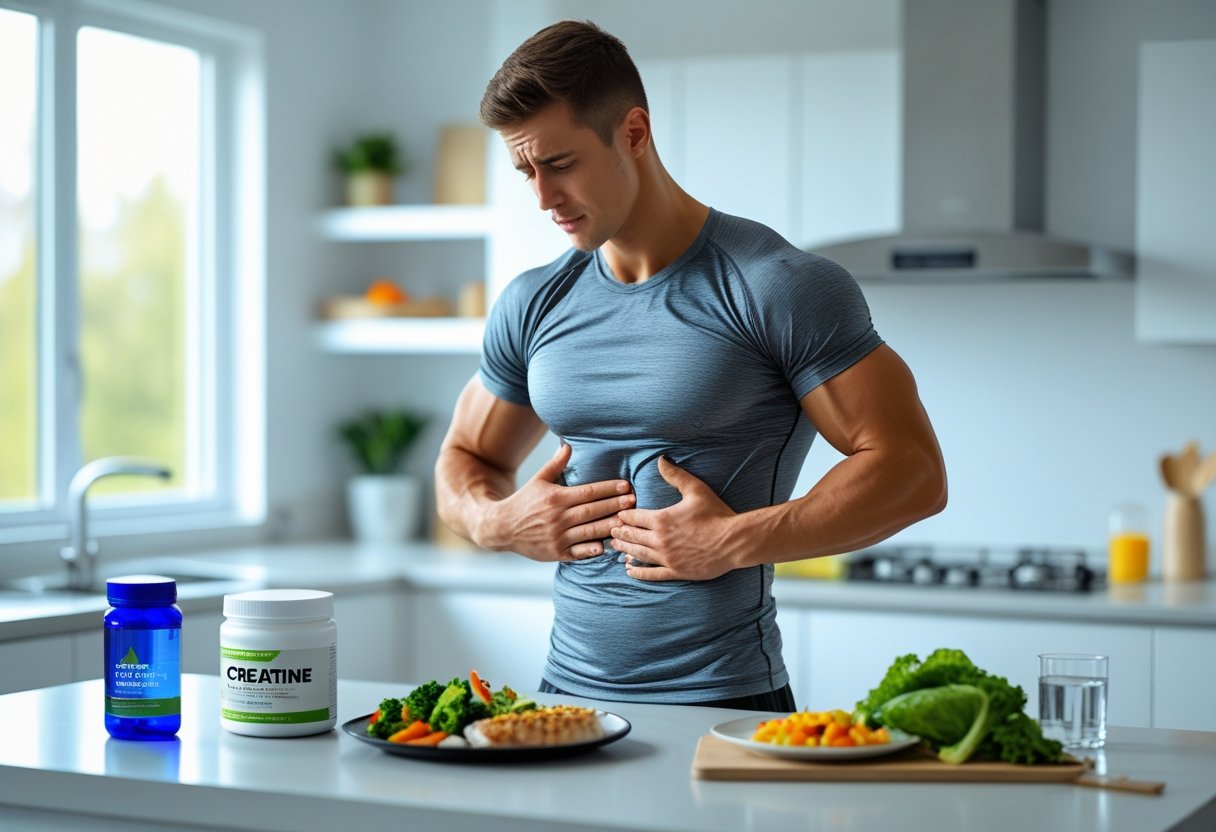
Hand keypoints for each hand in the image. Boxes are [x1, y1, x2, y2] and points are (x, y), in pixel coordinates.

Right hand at [484, 443, 634, 561]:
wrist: (501, 528)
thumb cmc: (524, 501)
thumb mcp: (538, 480)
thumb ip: (555, 465)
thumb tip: (569, 445)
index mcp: (556, 498)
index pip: (588, 492)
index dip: (608, 489)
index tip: (626, 485)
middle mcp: (558, 518)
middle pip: (593, 511)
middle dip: (615, 506)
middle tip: (634, 502)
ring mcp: (557, 537)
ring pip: (590, 532)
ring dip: (610, 526)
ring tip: (628, 522)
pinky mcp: (556, 553)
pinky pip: (579, 552)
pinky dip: (593, 549)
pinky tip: (607, 545)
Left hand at [610, 457, 742, 580]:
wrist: (734, 541)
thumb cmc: (716, 514)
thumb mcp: (696, 489)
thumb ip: (675, 475)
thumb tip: (661, 460)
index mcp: (661, 519)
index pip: (634, 517)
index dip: (624, 516)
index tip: (617, 515)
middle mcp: (660, 540)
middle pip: (632, 536)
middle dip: (620, 533)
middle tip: (610, 531)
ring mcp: (667, 558)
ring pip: (638, 554)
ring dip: (625, 550)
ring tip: (615, 547)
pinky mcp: (676, 571)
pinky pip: (652, 574)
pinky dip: (639, 573)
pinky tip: (630, 571)